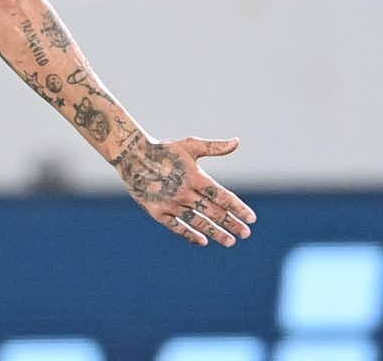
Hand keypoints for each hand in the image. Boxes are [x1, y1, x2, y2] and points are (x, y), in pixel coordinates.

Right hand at [110, 135, 255, 246]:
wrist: (131, 156)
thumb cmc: (164, 149)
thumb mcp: (189, 145)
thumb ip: (215, 147)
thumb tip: (237, 141)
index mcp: (195, 176)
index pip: (222, 196)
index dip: (238, 208)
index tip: (251, 219)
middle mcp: (184, 192)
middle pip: (213, 212)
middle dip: (231, 224)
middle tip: (246, 234)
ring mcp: (170, 204)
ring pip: (198, 222)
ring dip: (215, 233)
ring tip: (230, 241)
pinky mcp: (157, 212)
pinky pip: (177, 227)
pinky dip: (190, 235)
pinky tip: (203, 241)